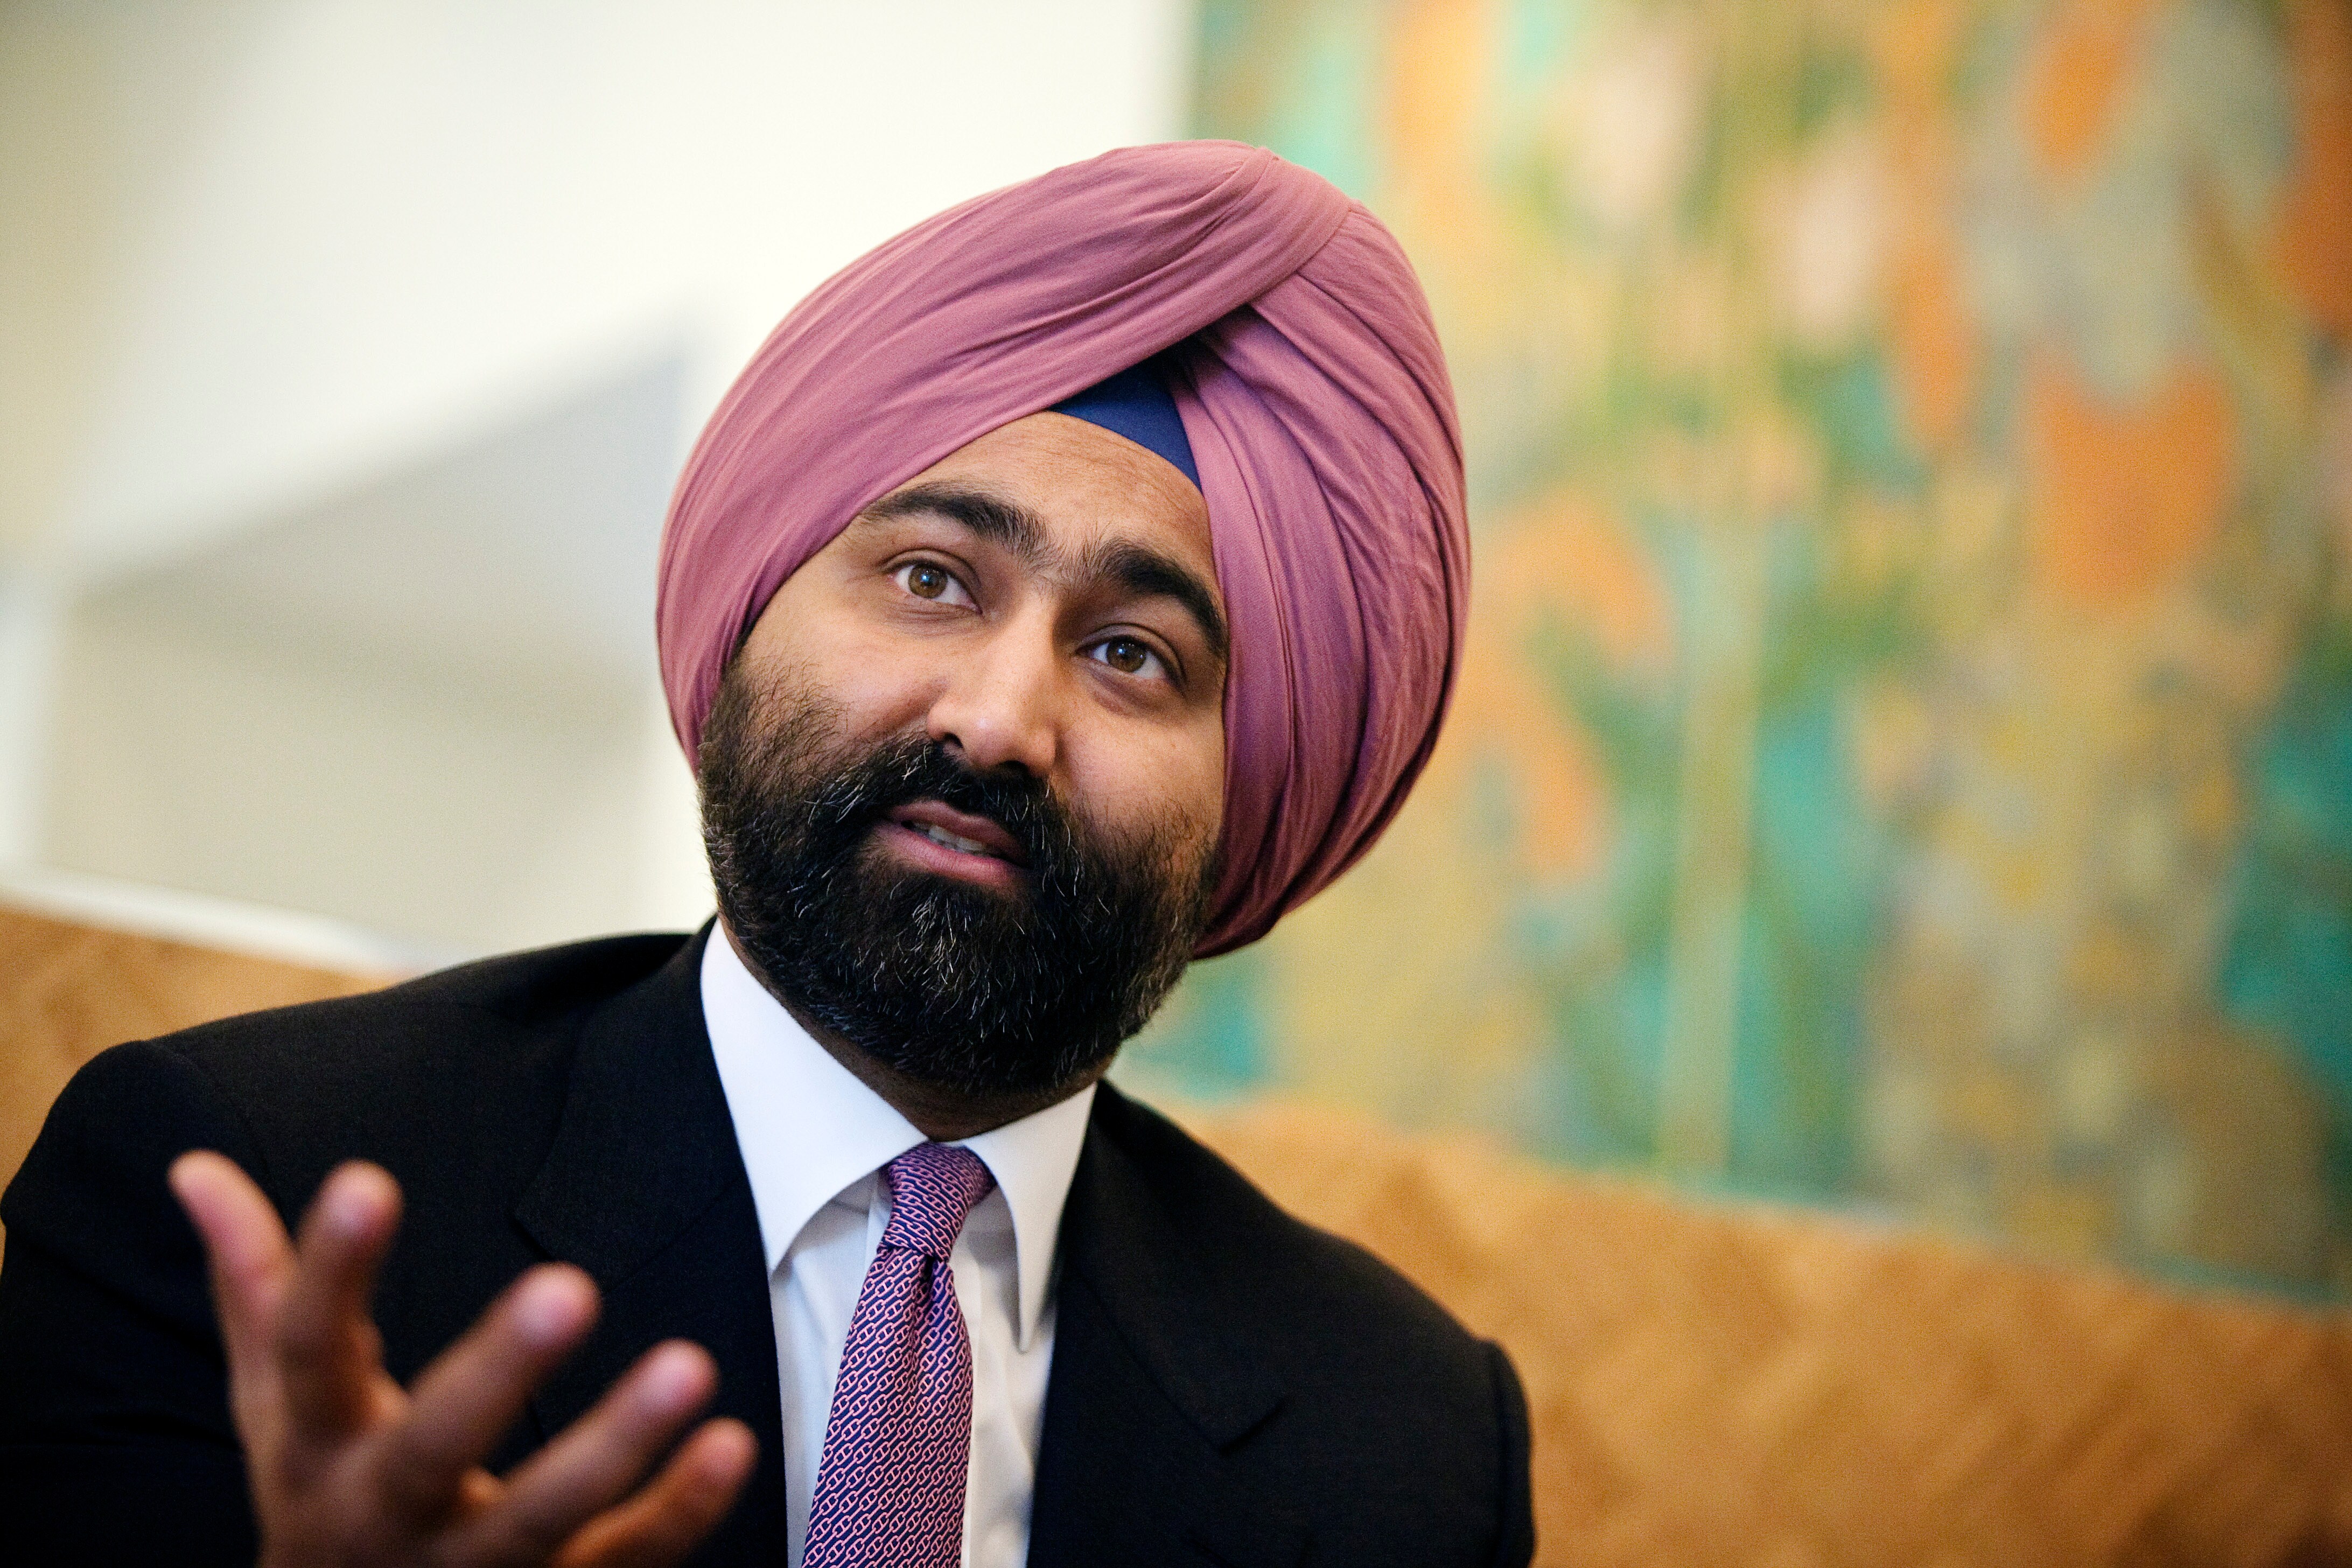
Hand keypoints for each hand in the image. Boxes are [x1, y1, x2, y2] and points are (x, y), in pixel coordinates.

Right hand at [170, 1152, 756, 1567]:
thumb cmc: (322, 1498)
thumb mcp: (276, 1406)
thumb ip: (255, 1290)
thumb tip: (197, 1170)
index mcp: (316, 1447)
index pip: (308, 1350)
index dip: (330, 1269)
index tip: (365, 1178)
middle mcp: (384, 1515)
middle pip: (430, 1449)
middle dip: (494, 1374)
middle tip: (567, 1287)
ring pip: (540, 1522)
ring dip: (616, 1446)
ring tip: (691, 1363)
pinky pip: (622, 1564)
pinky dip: (679, 1511)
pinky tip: (733, 1444)